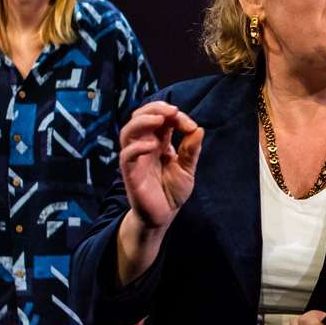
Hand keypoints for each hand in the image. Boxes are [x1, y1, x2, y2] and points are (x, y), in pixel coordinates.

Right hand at [119, 102, 203, 229]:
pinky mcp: (130, 173)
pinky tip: (153, 146)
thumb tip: (198, 129)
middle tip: (172, 111)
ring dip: (143, 120)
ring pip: (128, 131)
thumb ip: (191, 150)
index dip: (174, 115)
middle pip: (140, 117)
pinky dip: (137, 147)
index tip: (190, 126)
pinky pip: (126, 155)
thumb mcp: (187, 169)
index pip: (161, 118)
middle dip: (155, 108)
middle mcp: (144, 146)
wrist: (163, 216)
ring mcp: (136, 159)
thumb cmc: (172, 192)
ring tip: (160, 118)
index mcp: (159, 142)